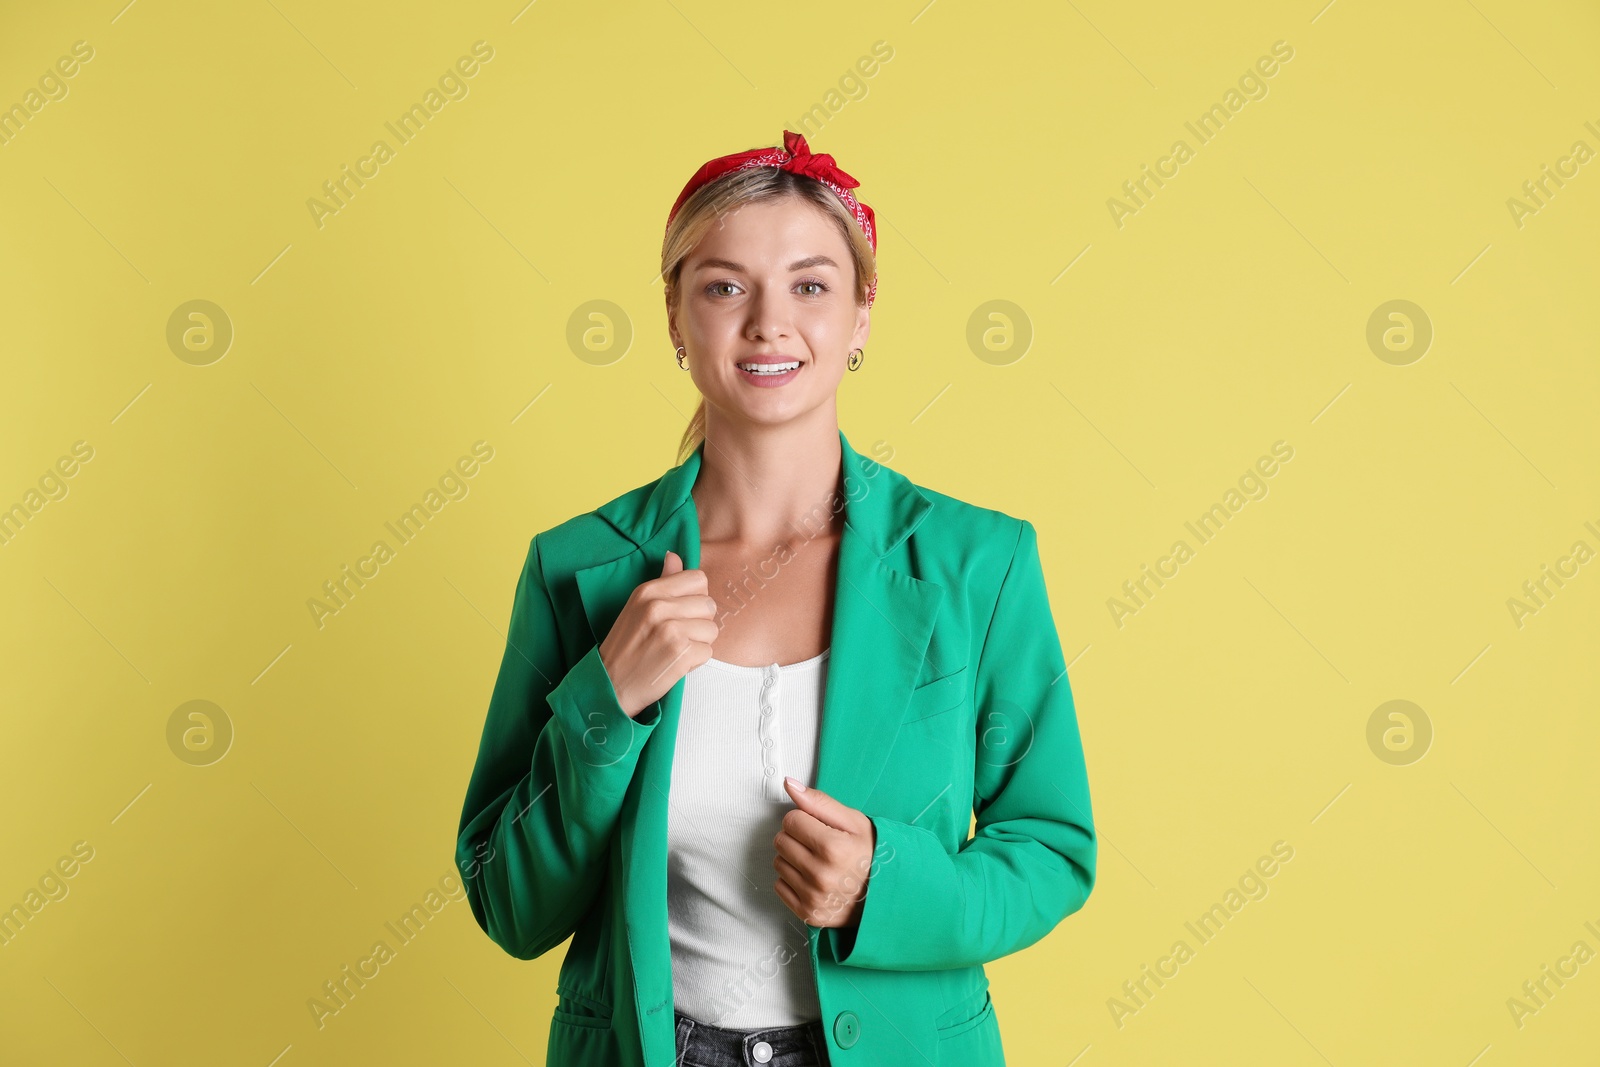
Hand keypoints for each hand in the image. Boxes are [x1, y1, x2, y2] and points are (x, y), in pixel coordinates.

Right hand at [598, 550, 717, 717]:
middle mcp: (659, 607)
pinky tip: (675, 663)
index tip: (682, 611)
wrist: (610, 685)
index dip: (696, 597)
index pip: (699, 579)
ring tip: (676, 649)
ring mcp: (670, 630)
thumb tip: (675, 556)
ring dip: (699, 643)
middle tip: (678, 635)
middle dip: (700, 622)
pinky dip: (695, 662)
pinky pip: (708, 652)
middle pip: (709, 604)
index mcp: (648, 591)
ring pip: (712, 629)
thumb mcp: (637, 607)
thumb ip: (662, 581)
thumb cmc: (626, 646)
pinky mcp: (680, 654)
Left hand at [774, 777, 880, 929]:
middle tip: (819, 844)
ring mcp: (813, 897)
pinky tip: (813, 879)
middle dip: (797, 838)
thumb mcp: (854, 822)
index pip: (790, 821)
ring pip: (778, 863)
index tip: (820, 828)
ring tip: (818, 862)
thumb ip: (819, 802)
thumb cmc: (872, 855)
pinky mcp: (808, 914)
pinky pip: (779, 887)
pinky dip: (793, 881)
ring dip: (794, 859)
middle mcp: (820, 875)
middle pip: (781, 841)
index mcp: (833, 848)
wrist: (888, 895)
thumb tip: (789, 784)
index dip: (804, 820)